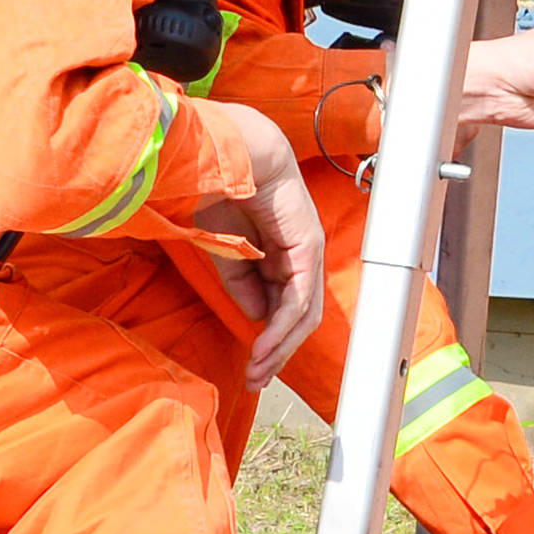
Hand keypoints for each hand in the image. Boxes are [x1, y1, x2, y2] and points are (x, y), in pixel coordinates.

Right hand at [179, 104, 324, 384]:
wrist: (232, 154)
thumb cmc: (224, 191)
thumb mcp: (226, 250)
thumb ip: (241, 282)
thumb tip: (256, 317)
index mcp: (282, 253)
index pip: (286, 306)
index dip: (270, 340)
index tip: (251, 366)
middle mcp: (301, 256)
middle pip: (299, 318)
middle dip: (277, 353)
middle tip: (255, 379)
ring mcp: (308, 253)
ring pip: (303, 315)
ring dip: (280, 348)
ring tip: (257, 370)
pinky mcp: (307, 250)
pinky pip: (297, 300)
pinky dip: (281, 328)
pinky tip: (262, 346)